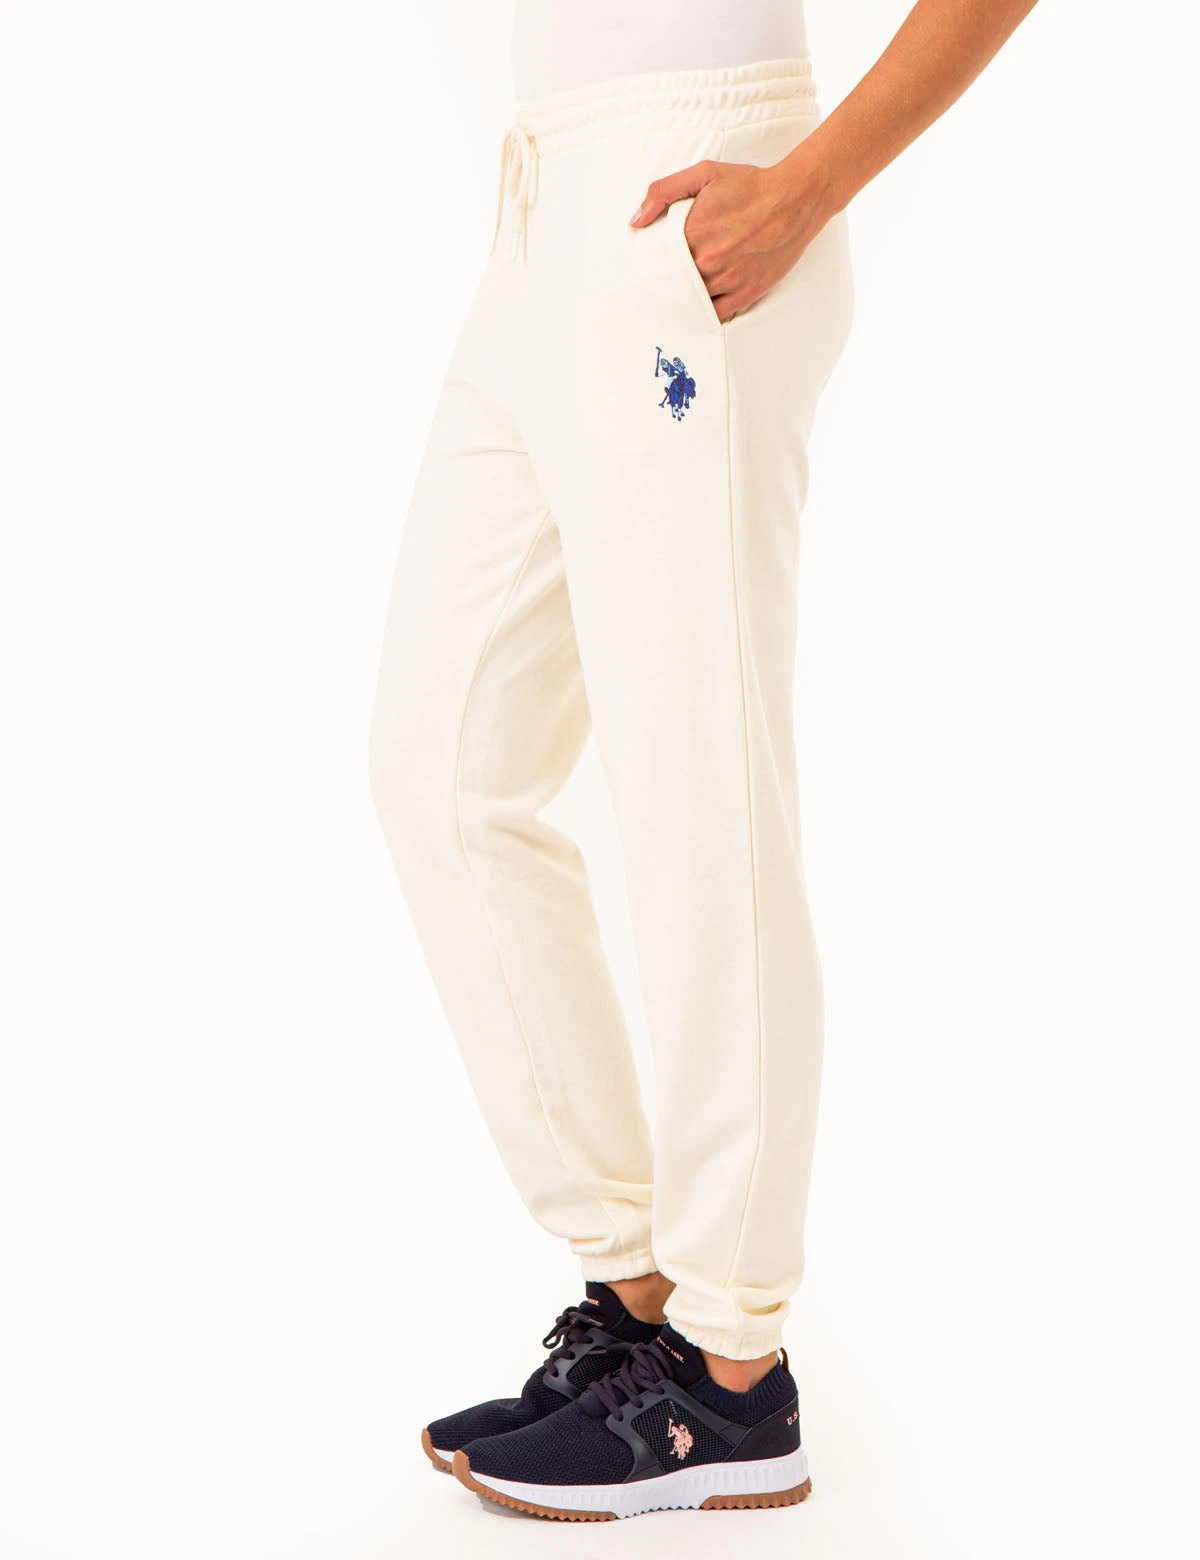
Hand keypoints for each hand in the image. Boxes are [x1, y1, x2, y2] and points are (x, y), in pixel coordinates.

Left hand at [629, 149, 833, 323]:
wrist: (795, 199)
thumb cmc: (750, 185)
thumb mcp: (705, 174)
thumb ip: (664, 191)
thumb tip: (636, 221)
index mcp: (693, 232)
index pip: (659, 258)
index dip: (652, 263)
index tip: (645, 268)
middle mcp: (708, 259)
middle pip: (673, 282)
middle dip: (665, 284)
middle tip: (653, 290)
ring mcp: (728, 279)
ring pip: (693, 301)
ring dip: (683, 300)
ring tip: (676, 299)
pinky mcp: (745, 293)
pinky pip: (715, 314)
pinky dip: (705, 314)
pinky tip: (698, 309)